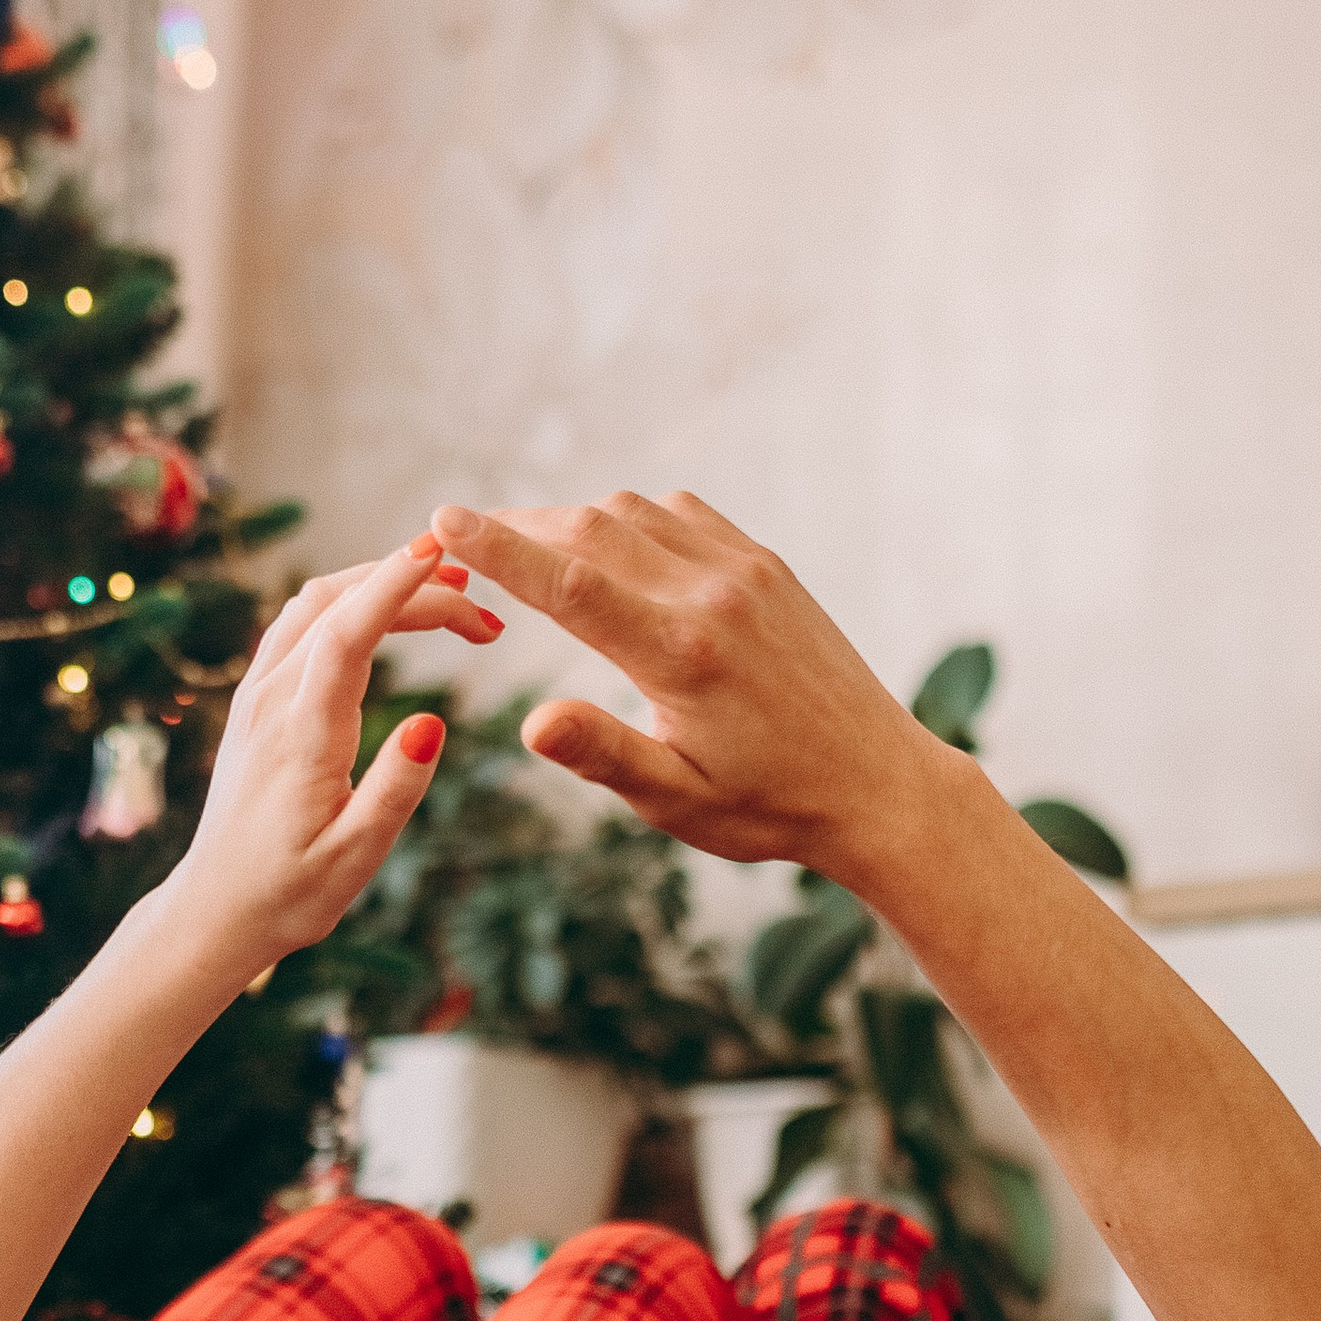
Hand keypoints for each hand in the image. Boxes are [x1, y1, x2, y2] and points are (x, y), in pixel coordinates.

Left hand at [163, 548, 501, 977]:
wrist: (217, 908)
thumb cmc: (290, 893)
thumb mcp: (354, 858)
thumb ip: (395, 790)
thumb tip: (433, 722)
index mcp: (301, 739)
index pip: (346, 635)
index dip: (394, 585)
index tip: (441, 551)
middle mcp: (270, 703)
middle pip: (338, 605)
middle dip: (413, 586)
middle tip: (485, 608)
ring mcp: (256, 695)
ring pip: (315, 603)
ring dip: (379, 584)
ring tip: (449, 591)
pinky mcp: (255, 699)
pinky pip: (300, 623)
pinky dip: (350, 600)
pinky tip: (389, 610)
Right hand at [423, 490, 935, 881]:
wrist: (879, 785)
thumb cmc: (771, 806)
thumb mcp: (676, 801)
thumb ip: (601, 754)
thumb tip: (531, 723)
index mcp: (682, 655)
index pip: (568, 583)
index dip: (497, 548)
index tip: (441, 521)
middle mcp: (713, 595)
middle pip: (591, 532)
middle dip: (517, 527)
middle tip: (460, 534)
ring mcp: (745, 571)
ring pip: (634, 514)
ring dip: (571, 521)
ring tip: (523, 545)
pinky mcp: (767, 567)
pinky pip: (682, 516)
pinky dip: (630, 520)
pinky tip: (606, 544)